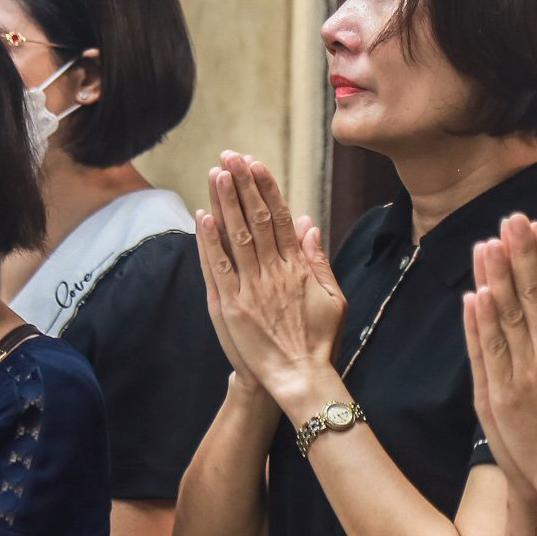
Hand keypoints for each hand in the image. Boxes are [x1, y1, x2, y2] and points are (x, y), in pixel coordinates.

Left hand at [195, 152, 344, 405]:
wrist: (298, 379)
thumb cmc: (319, 341)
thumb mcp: (332, 298)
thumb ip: (319, 259)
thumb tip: (308, 223)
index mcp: (298, 267)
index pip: (279, 218)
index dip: (266, 188)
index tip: (256, 163)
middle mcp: (273, 272)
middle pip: (255, 219)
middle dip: (242, 185)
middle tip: (230, 156)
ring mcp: (250, 288)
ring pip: (236, 236)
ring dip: (225, 202)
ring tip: (216, 173)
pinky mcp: (231, 306)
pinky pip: (219, 267)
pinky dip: (210, 240)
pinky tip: (204, 215)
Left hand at [467, 214, 536, 498]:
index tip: (534, 228)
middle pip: (529, 294)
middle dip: (518, 253)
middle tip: (508, 219)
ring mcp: (518, 375)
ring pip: (504, 316)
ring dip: (494, 278)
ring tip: (486, 244)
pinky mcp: (496, 395)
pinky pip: (486, 350)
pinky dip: (478, 322)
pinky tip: (473, 294)